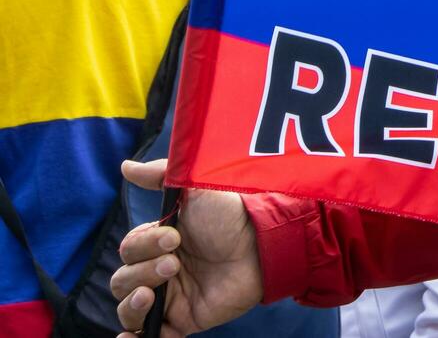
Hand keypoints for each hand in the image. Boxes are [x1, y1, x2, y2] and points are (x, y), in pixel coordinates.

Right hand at [111, 159, 262, 337]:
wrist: (265, 244)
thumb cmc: (232, 214)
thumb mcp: (195, 189)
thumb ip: (161, 175)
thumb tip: (126, 167)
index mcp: (158, 242)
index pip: (129, 249)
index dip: (144, 245)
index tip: (174, 237)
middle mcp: (159, 270)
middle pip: (122, 280)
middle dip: (141, 272)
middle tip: (174, 263)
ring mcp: (171, 296)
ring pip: (130, 308)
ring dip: (132, 304)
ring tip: (152, 294)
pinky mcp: (185, 319)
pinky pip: (152, 336)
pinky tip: (133, 337)